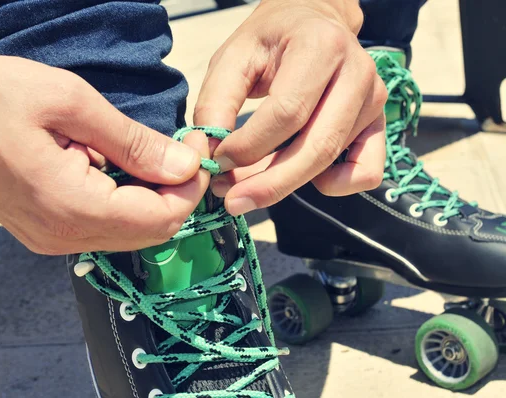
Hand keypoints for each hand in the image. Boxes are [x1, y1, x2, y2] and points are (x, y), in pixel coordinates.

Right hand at [0, 44, 209, 253]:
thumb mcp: (71, 103)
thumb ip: (133, 142)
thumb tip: (183, 166)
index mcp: (71, 206)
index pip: (160, 218)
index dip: (191, 187)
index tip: (197, 149)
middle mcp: (62, 235)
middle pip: (150, 233)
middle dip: (177, 194)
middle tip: (182, 150)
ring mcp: (50, 238)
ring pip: (129, 233)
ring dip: (152, 198)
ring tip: (151, 153)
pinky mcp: (43, 230)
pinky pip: (102, 227)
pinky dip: (125, 202)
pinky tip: (118, 167)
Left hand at [194, 0, 387, 214]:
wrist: (311, 22)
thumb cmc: (270, 41)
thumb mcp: (232, 58)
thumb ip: (216, 102)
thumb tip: (210, 153)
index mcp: (321, 46)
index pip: (287, 113)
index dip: (249, 146)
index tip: (217, 161)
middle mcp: (358, 73)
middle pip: (316, 147)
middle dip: (269, 184)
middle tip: (232, 201)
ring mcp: (374, 101)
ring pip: (332, 162)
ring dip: (286, 184)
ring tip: (249, 182)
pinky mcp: (378, 125)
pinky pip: (366, 172)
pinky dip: (332, 184)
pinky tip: (301, 172)